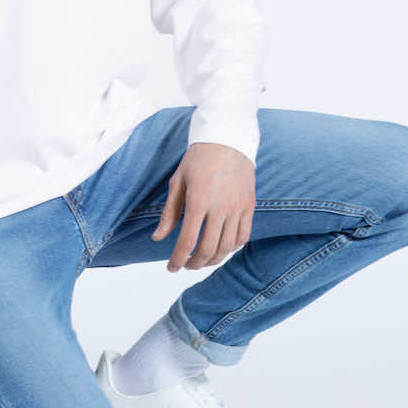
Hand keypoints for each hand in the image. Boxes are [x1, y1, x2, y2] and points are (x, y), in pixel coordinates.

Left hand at [151, 143, 254, 271]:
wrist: (227, 139)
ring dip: (213, 260)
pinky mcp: (249, 206)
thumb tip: (157, 237)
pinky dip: (231, 248)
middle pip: (208, 250)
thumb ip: (169, 212)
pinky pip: (243, 236)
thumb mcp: (178, 182)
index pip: (187, 241)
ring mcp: (237, 208)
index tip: (171, 267)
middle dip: (194, 263)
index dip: (177, 260)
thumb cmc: (198, 159)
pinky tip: (221, 248)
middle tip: (186, 265)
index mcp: (198, 201)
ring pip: (226, 247)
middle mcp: (220, 207)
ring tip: (202, 260)